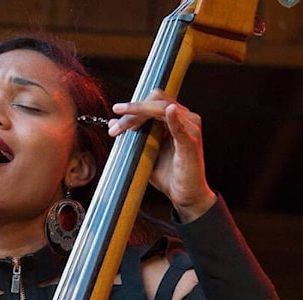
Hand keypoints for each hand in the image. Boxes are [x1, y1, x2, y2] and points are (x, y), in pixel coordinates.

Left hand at [108, 89, 216, 220]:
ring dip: (138, 115)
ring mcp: (190, 128)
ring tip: (121, 128)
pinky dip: (173, 118)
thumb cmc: (168, 175)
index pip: (153, 101)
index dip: (133, 108)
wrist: (185, 195)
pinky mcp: (191, 143)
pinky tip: (169, 111)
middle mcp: (185, 118)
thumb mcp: (144, 152)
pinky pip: (180, 127)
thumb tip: (112, 122)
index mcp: (175, 118)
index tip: (115, 125)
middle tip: (115, 128)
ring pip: (162, 109)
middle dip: (132, 111)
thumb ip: (132, 136)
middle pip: (156, 101)